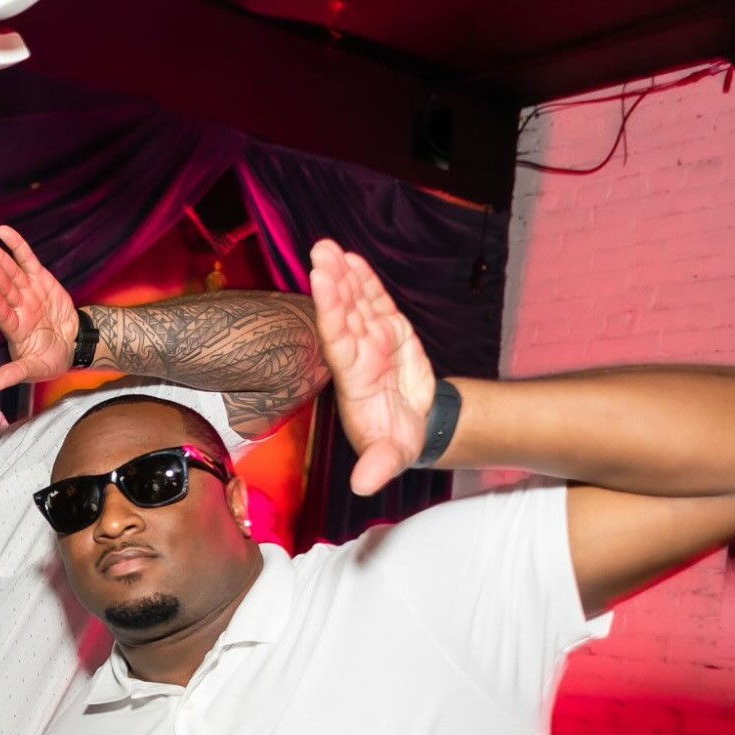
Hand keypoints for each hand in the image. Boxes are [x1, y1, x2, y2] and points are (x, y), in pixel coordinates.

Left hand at [0, 224, 79, 388]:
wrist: (72, 344)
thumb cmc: (51, 359)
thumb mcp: (36, 370)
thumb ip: (16, 373)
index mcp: (15, 329)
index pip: (2, 314)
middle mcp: (17, 308)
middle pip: (4, 288)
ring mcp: (27, 292)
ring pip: (11, 272)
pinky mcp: (39, 279)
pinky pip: (26, 260)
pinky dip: (16, 246)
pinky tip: (2, 231)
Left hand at [309, 238, 437, 495]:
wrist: (416, 429)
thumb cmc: (395, 442)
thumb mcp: (390, 457)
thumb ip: (377, 466)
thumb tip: (363, 487)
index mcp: (353, 380)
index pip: (337, 341)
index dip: (329, 311)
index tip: (319, 283)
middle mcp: (357, 356)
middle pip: (341, 315)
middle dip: (331, 285)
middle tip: (320, 253)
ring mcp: (372, 342)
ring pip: (355, 305)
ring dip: (343, 277)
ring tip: (328, 247)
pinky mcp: (390, 333)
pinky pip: (375, 304)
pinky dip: (365, 283)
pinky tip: (352, 260)